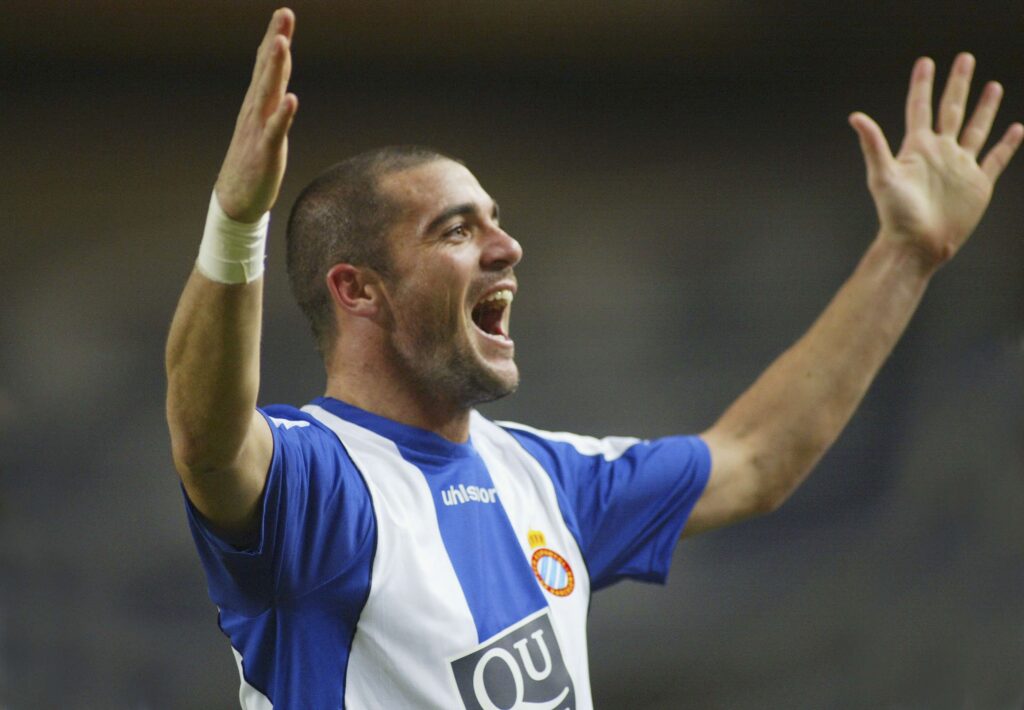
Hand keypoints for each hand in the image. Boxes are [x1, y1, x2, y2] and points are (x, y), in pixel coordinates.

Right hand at [215, 8, 297, 222]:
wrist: (236, 200)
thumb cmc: (253, 161)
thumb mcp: (266, 125)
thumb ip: (274, 101)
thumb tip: (282, 78)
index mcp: (258, 105)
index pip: (267, 66)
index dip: (276, 38)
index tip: (284, 14)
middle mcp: (256, 111)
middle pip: (267, 70)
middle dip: (276, 41)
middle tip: (283, 14)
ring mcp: (259, 130)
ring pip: (269, 94)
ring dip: (275, 68)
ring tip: (281, 43)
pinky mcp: (266, 152)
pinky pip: (275, 130)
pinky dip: (283, 114)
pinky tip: (291, 98)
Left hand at [849, 53, 1022, 268]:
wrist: (917, 244)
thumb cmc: (896, 215)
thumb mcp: (882, 176)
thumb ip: (873, 145)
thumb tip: (855, 117)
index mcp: (918, 148)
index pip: (920, 108)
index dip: (922, 85)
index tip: (925, 62)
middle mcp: (940, 152)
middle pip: (951, 109)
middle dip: (958, 84)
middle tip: (965, 58)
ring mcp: (960, 166)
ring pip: (976, 128)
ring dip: (984, 108)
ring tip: (992, 86)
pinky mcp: (978, 183)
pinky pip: (996, 158)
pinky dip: (1006, 144)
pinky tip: (1015, 128)